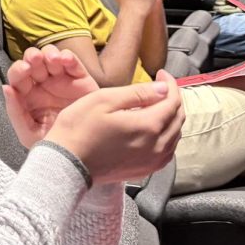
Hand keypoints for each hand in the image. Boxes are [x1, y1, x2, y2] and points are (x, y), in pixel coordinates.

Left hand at [4, 45, 98, 147]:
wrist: (82, 151)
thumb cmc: (53, 144)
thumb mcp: (29, 133)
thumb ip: (15, 111)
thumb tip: (6, 87)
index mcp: (27, 94)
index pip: (17, 75)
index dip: (18, 70)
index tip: (24, 70)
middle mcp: (42, 83)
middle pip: (32, 60)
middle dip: (32, 57)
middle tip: (36, 60)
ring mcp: (61, 78)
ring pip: (50, 55)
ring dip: (49, 54)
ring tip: (53, 61)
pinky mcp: (80, 78)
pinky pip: (72, 61)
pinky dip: (68, 56)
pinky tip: (65, 61)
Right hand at [43, 70, 184, 184]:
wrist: (67, 164)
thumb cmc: (79, 129)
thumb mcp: (104, 100)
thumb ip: (137, 93)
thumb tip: (163, 88)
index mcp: (148, 126)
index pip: (172, 101)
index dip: (170, 84)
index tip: (161, 74)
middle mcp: (156, 146)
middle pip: (178, 118)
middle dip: (173, 99)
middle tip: (160, 87)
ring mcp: (152, 161)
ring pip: (175, 136)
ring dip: (171, 118)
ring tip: (157, 105)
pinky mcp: (145, 170)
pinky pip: (167, 151)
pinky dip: (167, 137)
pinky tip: (155, 131)